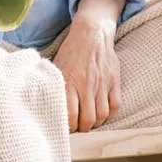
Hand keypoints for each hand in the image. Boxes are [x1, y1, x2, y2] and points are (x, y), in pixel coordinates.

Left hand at [52, 15, 121, 132]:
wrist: (91, 33)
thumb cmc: (71, 52)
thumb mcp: (57, 68)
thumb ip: (55, 88)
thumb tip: (46, 107)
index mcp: (69, 82)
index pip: (70, 117)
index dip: (68, 128)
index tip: (65, 127)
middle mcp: (86, 85)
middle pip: (87, 120)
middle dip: (82, 128)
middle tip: (77, 126)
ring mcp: (102, 84)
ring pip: (102, 116)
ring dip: (95, 123)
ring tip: (89, 120)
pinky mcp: (114, 81)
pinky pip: (115, 106)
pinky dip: (109, 114)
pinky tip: (102, 112)